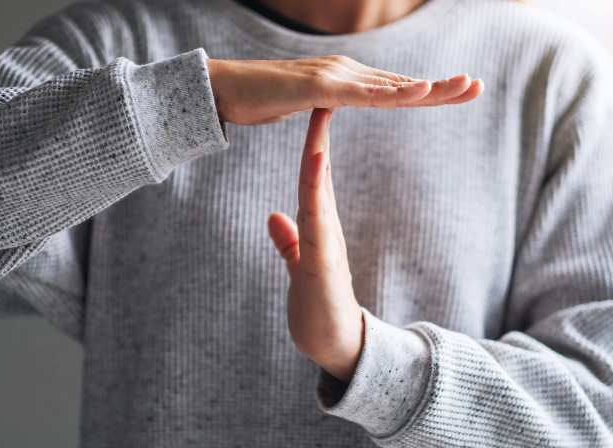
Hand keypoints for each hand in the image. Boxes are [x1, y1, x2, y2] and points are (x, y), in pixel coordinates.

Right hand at [207, 56, 483, 124]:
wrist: (223, 90)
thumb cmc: (260, 99)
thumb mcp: (303, 105)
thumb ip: (324, 104)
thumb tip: (335, 103)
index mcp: (345, 80)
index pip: (395, 89)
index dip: (429, 92)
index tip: (460, 94)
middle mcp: (346, 72)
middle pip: (402, 84)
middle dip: (441, 87)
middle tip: (477, 86)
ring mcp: (334, 76)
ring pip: (391, 86)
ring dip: (429, 87)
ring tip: (462, 86)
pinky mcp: (319, 86)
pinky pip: (363, 94)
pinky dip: (394, 93)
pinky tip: (419, 92)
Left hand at [267, 108, 362, 381]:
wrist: (337, 346)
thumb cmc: (318, 308)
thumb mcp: (299, 267)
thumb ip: (289, 243)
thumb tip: (275, 218)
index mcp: (320, 227)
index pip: (313, 177)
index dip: (311, 143)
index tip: (312, 109)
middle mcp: (327, 228)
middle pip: (319, 174)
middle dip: (319, 134)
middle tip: (324, 93)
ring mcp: (327, 243)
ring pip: (320, 192)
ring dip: (318, 156)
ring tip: (320, 119)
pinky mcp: (324, 263)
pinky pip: (318, 223)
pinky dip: (315, 195)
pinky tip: (314, 173)